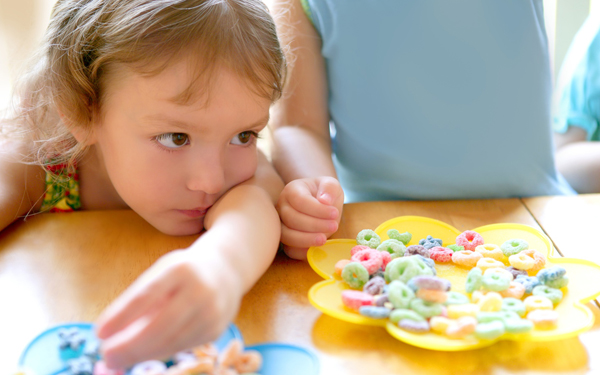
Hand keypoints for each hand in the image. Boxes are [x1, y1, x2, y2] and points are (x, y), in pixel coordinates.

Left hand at [95, 249, 240, 368]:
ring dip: (141, 354)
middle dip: (130, 346)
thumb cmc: (184, 272)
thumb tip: (111, 334)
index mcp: (181, 269)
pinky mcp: (216, 330)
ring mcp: (212, 312)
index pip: (147, 295)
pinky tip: (144, 353)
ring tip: (118, 358)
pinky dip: (160, 352)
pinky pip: (182, 347)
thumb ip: (139, 300)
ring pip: (172, 342)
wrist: (227, 271)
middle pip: (161, 325)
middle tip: (106, 355)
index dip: (121, 316)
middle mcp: (200, 290)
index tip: (99, 332)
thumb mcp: (161, 273)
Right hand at [276, 176, 343, 258]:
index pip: (299, 200)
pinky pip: (289, 249)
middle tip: (334, 226)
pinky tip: (316, 249)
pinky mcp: (286, 239)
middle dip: (314, 225)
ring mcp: (281, 224)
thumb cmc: (324, 193)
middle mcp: (282, 206)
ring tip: (324, 239)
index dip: (317, 209)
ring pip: (287, 235)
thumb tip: (325, 200)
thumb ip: (329, 187)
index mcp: (291, 190)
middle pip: (292, 218)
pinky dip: (302, 251)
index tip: (334, 213)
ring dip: (307, 239)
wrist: (319, 202)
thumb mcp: (330, 184)